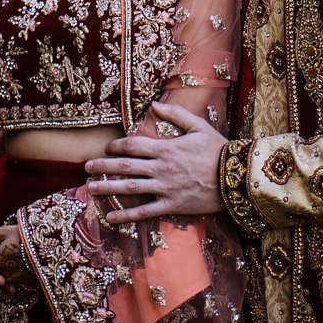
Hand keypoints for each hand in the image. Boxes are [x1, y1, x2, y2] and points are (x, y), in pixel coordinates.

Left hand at [81, 102, 225, 223]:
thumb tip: (153, 105)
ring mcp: (165, 187)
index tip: (106, 149)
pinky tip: (110, 216)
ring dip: (107, 188)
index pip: (133, 145)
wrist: (236, 177)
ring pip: (129, 188)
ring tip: (90, 188)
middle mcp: (161, 167)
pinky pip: (144, 211)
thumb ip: (175, 114)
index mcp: (166, 148)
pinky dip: (126, 214)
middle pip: (125, 166)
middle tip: (86, 167)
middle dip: (103, 166)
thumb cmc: (218, 150)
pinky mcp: (172, 205)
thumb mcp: (199, 126)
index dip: (116, 147)